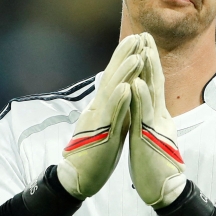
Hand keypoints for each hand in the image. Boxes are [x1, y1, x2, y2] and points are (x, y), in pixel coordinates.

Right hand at [56, 34, 143, 198]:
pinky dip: (119, 101)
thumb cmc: (95, 152)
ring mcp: (98, 121)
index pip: (115, 78)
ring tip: (136, 55)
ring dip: (124, 73)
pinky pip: (110, 116)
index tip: (137, 41)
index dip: (125, 59)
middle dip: (124, 56)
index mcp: (103, 107)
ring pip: (112, 92)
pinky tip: (128, 88)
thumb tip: (123, 92)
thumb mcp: (108, 125)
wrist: (78, 178)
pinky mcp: (100, 135)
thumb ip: (115, 108)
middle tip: (137, 37)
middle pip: (112, 77)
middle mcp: (98, 108)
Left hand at [129, 35, 185, 207]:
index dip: (148, 63)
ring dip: (147, 70)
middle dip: (149, 57)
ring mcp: (156, 126)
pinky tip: (136, 83)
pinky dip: (141, 98)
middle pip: (154, 81)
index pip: (151, 84)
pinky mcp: (150, 139)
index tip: (142, 43)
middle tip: (145, 34)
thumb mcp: (150, 136)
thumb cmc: (155, 165)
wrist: (164, 190)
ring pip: (152, 93)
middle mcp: (158, 116)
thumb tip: (145, 106)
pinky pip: (145, 116)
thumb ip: (148, 119)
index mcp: (156, 116)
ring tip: (143, 48)